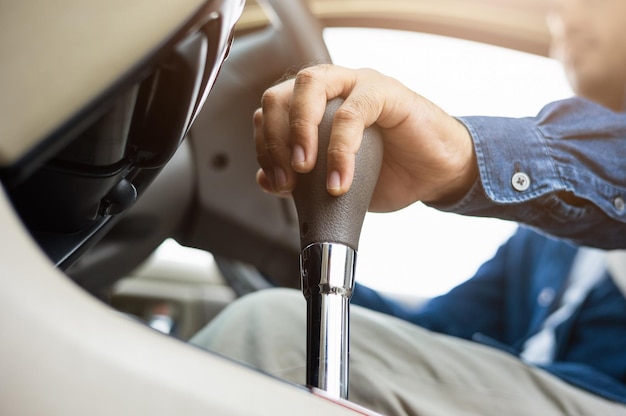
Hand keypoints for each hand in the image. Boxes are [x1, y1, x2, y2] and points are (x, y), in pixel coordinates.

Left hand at [253, 64, 477, 211]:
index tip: (275, 182)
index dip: (265, 145)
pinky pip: (353, 112)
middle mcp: (332, 88)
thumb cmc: (388, 174)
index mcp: (314, 107)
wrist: (435, 175)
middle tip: (286, 177)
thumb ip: (300, 180)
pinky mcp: (386, 92)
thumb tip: (265, 179)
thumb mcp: (333, 183)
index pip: (272, 112)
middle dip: (275, 137)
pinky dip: (340, 149)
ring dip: (299, 129)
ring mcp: (358, 84)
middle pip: (283, 93)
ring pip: (311, 85)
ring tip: (304, 168)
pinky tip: (340, 180)